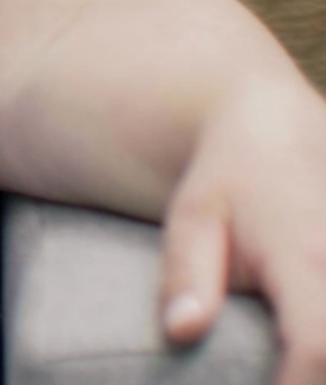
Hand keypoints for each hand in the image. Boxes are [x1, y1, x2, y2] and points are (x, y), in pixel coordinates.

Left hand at [160, 73, 325, 384]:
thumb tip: (181, 330)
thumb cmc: (228, 183)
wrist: (278, 132)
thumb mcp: (193, 218)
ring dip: (322, 359)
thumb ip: (187, 274)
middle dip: (315, 377)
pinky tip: (308, 353)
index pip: (318, 344)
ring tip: (287, 366)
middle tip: (276, 377)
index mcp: (304, 257)